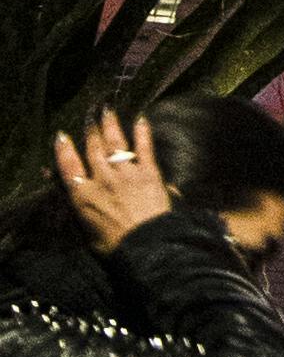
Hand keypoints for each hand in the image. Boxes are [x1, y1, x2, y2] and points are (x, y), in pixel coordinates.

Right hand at [54, 109, 172, 253]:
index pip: (68, 166)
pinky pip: (144, 147)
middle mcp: (102, 179)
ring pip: (116, 143)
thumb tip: (64, 189)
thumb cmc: (113, 246)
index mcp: (83, 195)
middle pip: (94, 149)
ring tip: (108, 110)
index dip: (64, 149)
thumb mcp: (85, 232)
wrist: (147, 246)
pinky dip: (142, 133)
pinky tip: (141, 120)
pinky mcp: (149, 173)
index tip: (62, 135)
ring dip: (111, 125)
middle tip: (90, 114)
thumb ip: (75, 207)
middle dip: (91, 130)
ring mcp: (126, 173)